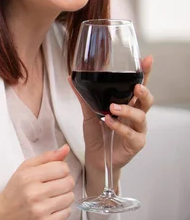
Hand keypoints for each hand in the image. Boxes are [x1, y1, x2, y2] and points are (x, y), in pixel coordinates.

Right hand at [0, 145, 74, 219]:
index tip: (54, 174)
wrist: (2, 217)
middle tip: (53, 185)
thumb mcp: (25, 169)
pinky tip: (50, 207)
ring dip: (64, 196)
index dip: (61, 170)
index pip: (62, 167)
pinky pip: (67, 212)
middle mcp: (34, 193)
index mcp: (28, 176)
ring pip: (70, 197)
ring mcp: (40, 210)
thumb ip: (46, 158)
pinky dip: (62, 209)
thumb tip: (65, 148)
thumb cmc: (15, 191)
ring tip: (51, 197)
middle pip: (68, 182)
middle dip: (64, 182)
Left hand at [68, 56, 154, 172]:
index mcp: (127, 104)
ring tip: (112, 108)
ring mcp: (137, 130)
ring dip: (127, 110)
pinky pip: (132, 134)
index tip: (147, 60)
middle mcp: (135, 116)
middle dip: (144, 92)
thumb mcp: (88, 113)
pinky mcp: (135, 144)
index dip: (144, 73)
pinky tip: (110, 122)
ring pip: (141, 117)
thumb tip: (72, 78)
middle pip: (147, 101)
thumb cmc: (96, 135)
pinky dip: (120, 127)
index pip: (138, 86)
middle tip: (136, 87)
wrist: (95, 158)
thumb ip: (83, 96)